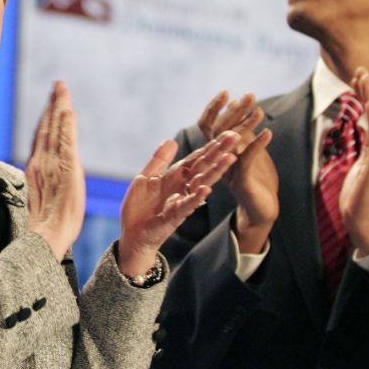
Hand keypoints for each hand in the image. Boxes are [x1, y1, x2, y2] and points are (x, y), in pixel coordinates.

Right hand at [26, 81, 85, 260]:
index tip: (54, 98)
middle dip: (53, 104)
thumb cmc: (48, 224)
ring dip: (59, 108)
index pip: (43, 135)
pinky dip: (66, 127)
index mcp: (37, 168)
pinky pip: (66, 144)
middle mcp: (42, 162)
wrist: (47, 237)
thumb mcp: (45, 196)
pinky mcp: (66, 171)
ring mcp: (53, 165)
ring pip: (55, 130)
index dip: (48, 116)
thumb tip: (46, 171)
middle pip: (47, 127)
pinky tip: (68, 112)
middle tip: (59, 84)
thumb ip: (45, 179)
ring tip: (63, 89)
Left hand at [118, 131, 239, 275]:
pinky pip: (186, 206)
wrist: (132, 235)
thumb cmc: (140, 208)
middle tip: (236, 137)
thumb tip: (171, 140)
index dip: (210, 146)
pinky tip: (206, 189)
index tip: (227, 133)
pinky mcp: (173, 217)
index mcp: (176, 177)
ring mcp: (180, 202)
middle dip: (219, 152)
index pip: (197, 159)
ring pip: (201, 184)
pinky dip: (196, 198)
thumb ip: (159, 160)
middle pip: (204, 167)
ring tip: (229, 158)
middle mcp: (182, 188)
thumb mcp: (146, 178)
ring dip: (215, 172)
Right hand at [198, 91, 278, 252]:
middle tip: (251, 96)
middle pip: (218, 131)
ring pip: (231, 144)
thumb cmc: (256, 178)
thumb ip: (241, 129)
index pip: (208, 125)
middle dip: (234, 111)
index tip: (226, 92)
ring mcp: (228, 171)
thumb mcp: (248, 149)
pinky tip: (268, 133)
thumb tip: (236, 103)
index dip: (214, 108)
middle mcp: (217, 160)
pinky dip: (257, 145)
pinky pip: (246, 160)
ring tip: (260, 111)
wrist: (261, 210)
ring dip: (246, 124)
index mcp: (216, 151)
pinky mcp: (241, 182)